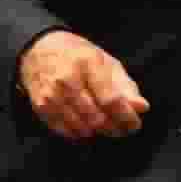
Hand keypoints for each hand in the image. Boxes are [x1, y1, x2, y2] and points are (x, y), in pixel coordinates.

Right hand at [18, 30, 149, 141]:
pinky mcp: (41, 106)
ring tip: (103, 123)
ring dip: (97, 132)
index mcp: (87, 64)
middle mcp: (67, 79)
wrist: (39, 49)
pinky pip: (66, 131)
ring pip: (82, 128)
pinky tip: (84, 123)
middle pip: (97, 118)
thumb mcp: (106, 62)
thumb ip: (125, 86)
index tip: (135, 124)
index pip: (111, 100)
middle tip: (120, 127)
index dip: (126, 117)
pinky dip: (79, 132)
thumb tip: (142, 108)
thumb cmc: (78, 56)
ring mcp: (52, 94)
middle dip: (114, 128)